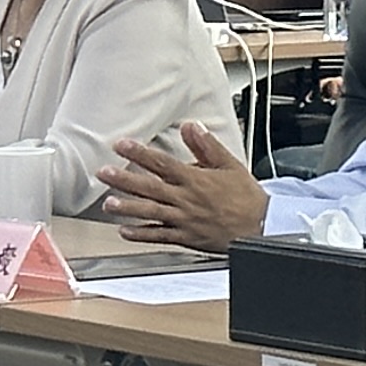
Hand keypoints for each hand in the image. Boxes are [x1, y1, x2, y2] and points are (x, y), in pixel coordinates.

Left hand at [98, 122, 266, 246]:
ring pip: (150, 212)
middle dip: (124, 179)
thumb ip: (207, 146)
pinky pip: (160, 236)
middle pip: (150, 187)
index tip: (121, 145)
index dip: (139, 153)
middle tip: (103, 173)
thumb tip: (190, 127)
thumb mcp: (230, 165)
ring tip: (108, 203)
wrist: (261, 227)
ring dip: (127, 207)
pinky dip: (141, 234)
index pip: (162, 163)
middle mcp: (186, 199)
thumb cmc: (246, 197)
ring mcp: (184, 220)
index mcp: (196, 180)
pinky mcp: (186, 238)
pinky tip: (125, 231)